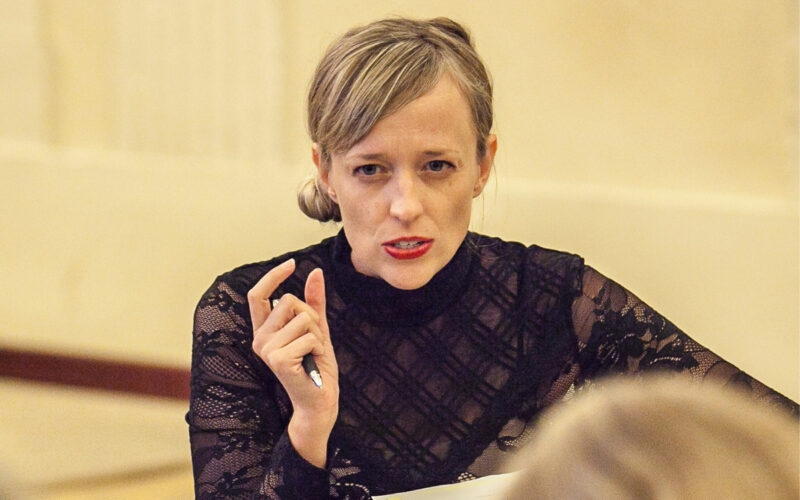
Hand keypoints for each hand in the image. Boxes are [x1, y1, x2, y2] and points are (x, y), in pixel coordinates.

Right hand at [248, 259, 338, 466]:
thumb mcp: (317, 329)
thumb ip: (314, 302)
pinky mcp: (279, 360)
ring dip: (317, 333)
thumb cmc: (316, 367)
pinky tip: (313, 363)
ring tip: (312, 354)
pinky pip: (309, 335)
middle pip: (288, 301)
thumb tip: (315, 272)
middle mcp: (260, 339)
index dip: (273, 276)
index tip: (292, 264)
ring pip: (302, 317)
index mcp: (264, 331)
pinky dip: (319, 347)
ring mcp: (267, 350)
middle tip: (312, 341)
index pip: (258, 296)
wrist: (320, 402)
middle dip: (310, 315)